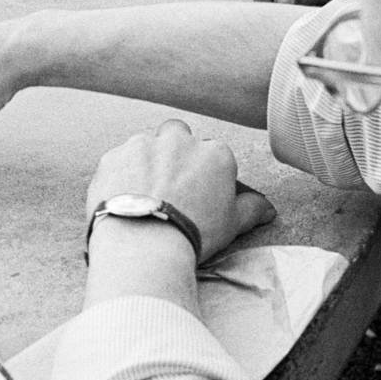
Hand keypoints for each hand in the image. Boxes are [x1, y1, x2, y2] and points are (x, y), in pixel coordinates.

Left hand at [86, 119, 275, 264]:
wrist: (144, 243)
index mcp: (214, 153)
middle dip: (174, 153)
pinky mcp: (113, 156)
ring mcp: (143, 145)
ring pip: (146, 146)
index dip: (206, 174)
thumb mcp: (232, 225)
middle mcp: (179, 140)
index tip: (198, 195)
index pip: (213, 154)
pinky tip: (121, 200)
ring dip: (145, 163)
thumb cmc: (193, 234)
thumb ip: (251, 210)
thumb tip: (268, 209)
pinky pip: (118, 161)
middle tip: (170, 186)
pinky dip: (120, 176)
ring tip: (142, 197)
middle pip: (178, 136)